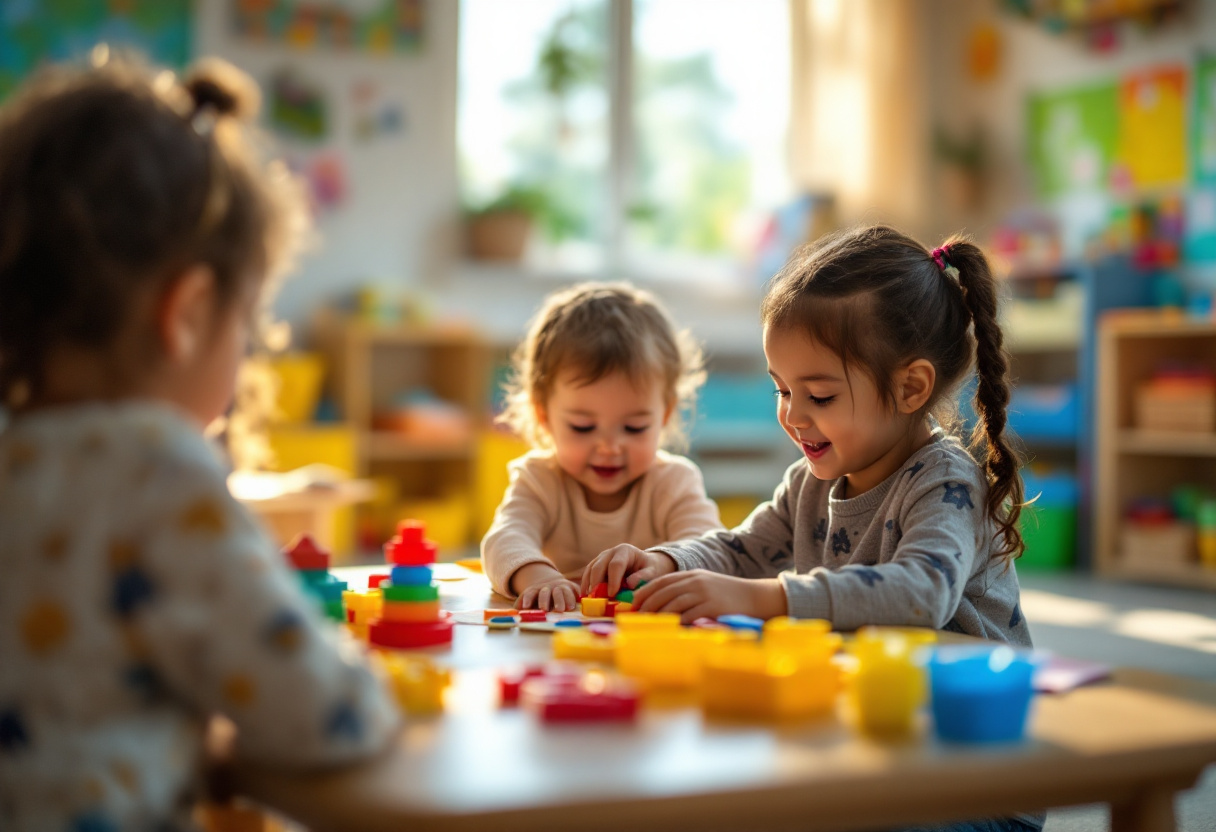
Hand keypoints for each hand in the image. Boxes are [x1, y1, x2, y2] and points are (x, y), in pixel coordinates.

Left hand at [513, 566, 580, 611]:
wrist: (554, 584)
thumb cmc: (539, 598)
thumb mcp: (528, 600)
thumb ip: (521, 606)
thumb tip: (516, 616)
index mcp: (535, 590)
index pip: (530, 593)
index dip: (527, 599)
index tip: (525, 607)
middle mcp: (548, 587)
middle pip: (545, 593)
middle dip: (544, 600)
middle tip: (544, 609)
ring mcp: (561, 587)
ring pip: (561, 591)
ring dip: (562, 600)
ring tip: (564, 609)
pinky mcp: (572, 588)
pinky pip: (575, 592)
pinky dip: (575, 598)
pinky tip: (576, 605)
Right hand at [580, 544, 676, 596]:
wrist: (645, 563)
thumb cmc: (650, 568)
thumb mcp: (652, 571)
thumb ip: (643, 576)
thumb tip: (630, 584)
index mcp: (625, 550)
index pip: (616, 565)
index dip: (613, 580)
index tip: (612, 594)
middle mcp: (610, 552)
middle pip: (599, 566)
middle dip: (597, 583)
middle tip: (597, 599)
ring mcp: (601, 558)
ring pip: (590, 569)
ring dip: (589, 584)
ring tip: (590, 600)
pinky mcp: (596, 566)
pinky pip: (588, 574)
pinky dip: (586, 585)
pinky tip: (585, 596)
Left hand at [631, 571, 786, 623]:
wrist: (756, 597)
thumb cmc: (729, 595)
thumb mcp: (706, 585)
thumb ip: (687, 590)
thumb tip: (663, 604)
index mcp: (691, 575)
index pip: (661, 581)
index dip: (645, 592)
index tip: (634, 603)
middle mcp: (695, 582)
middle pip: (663, 592)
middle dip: (647, 605)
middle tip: (637, 618)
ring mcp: (703, 594)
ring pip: (672, 604)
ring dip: (657, 616)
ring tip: (648, 626)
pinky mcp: (711, 607)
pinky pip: (688, 615)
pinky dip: (676, 623)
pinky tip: (669, 630)